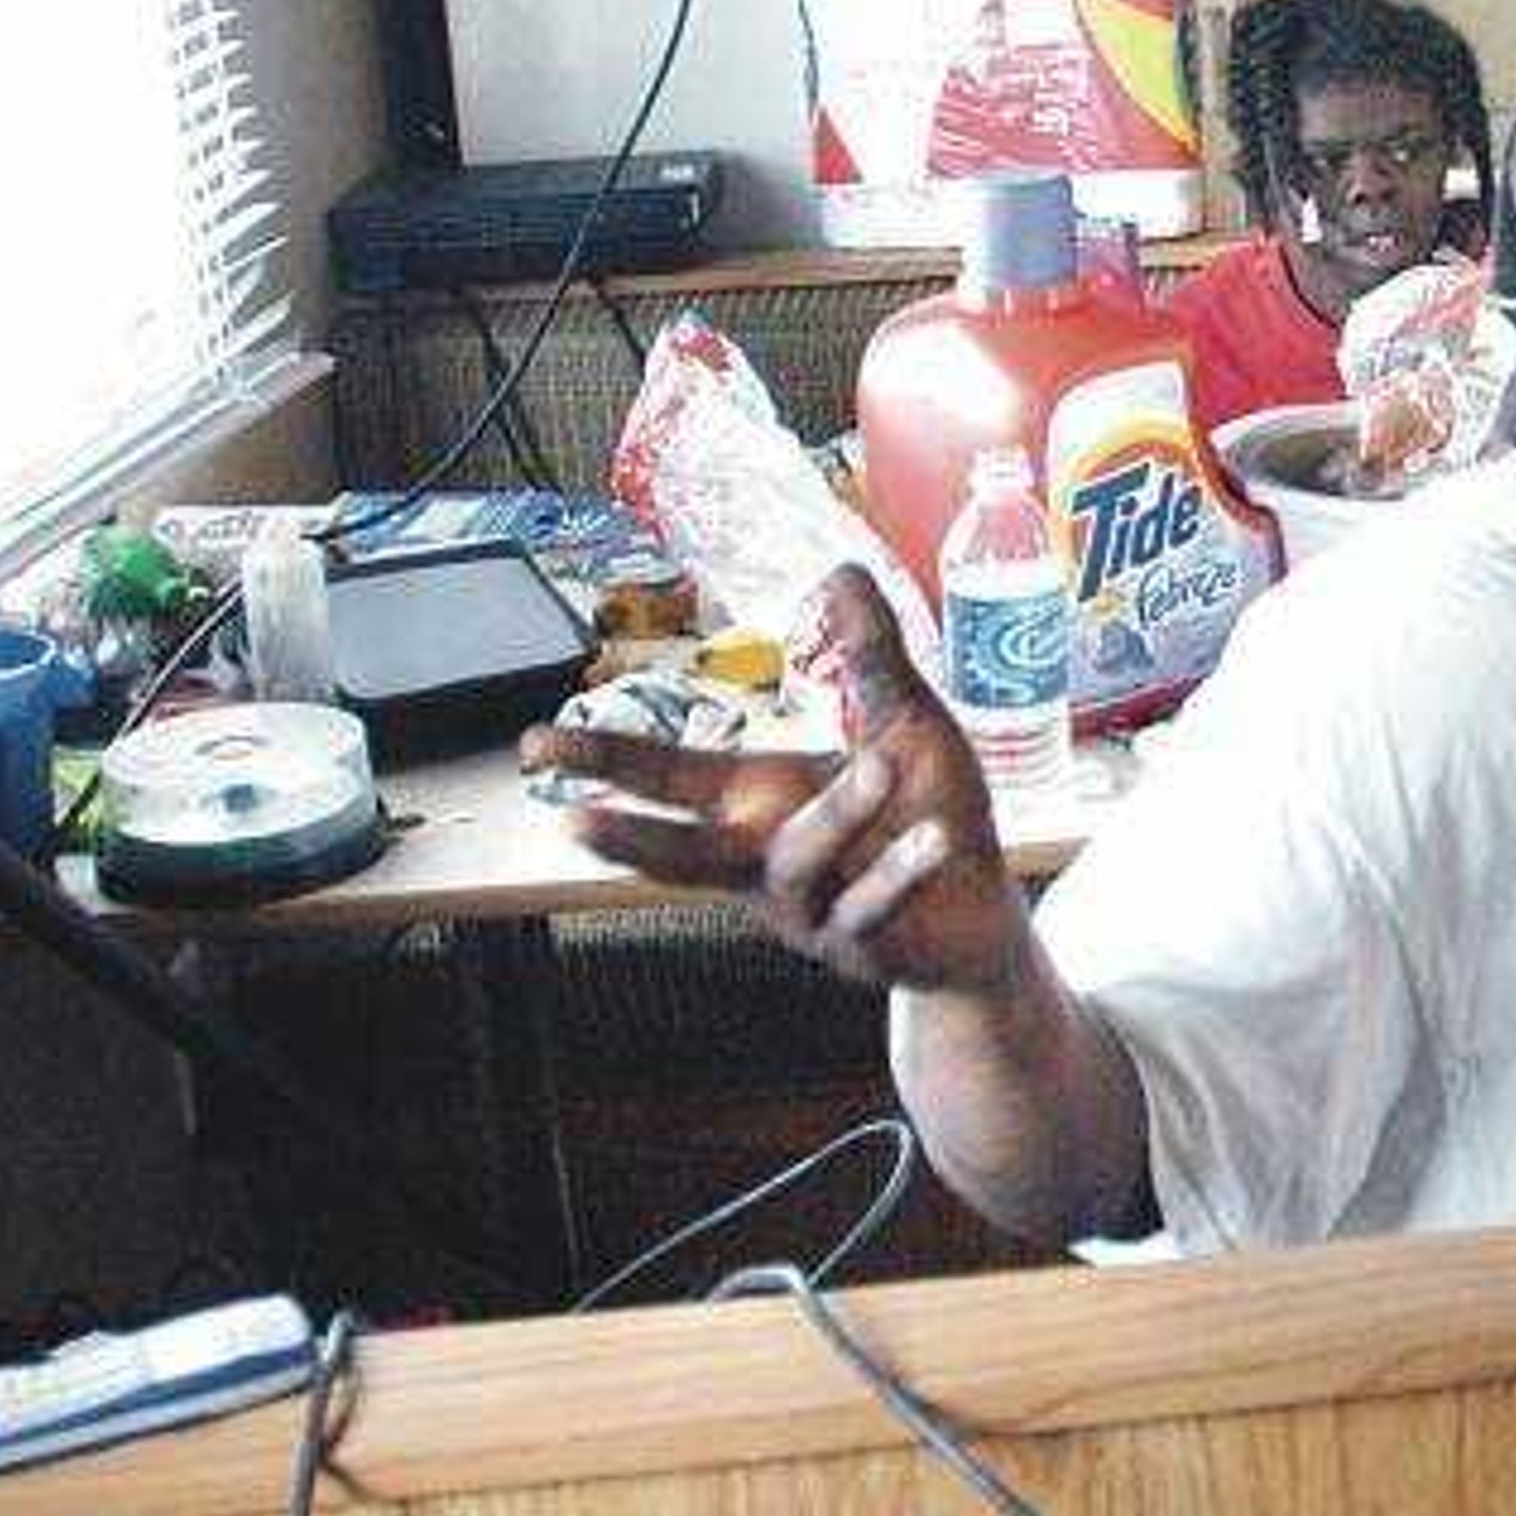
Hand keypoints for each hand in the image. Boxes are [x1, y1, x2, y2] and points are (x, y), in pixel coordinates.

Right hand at [518, 570, 1026, 992]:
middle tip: (575, 820)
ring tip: (880, 767)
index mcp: (759, 804)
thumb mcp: (901, 721)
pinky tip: (931, 842)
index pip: (667, 777)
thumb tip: (839, 568)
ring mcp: (807, 912)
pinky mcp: (860, 947)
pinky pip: (868, 906)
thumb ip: (869, 653)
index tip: (533, 744)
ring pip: (794, 864)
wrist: (981, 909)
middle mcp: (764, 862)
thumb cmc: (926, 811)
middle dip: (628, 838)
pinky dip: (896, 873)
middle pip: (680, 855)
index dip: (602, 759)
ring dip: (835, 817)